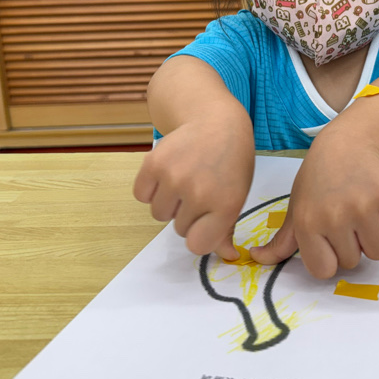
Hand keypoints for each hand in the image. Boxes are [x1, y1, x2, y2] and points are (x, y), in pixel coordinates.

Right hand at [134, 117, 254, 260]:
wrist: (215, 121)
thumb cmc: (230, 163)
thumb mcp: (237, 195)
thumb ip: (227, 229)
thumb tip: (228, 257)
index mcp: (226, 204)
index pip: (198, 245)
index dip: (200, 235)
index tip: (205, 221)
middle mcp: (199, 192)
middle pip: (179, 229)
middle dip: (187, 215)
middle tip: (200, 188)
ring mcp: (174, 177)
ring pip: (159, 214)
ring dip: (169, 202)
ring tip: (185, 179)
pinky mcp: (153, 163)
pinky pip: (141, 195)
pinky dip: (151, 189)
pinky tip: (168, 172)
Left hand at [250, 134, 378, 277]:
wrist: (347, 143)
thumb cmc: (318, 179)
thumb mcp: (297, 207)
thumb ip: (282, 240)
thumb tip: (256, 259)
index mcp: (308, 223)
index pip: (324, 271)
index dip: (330, 258)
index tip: (329, 239)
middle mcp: (334, 216)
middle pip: (353, 262)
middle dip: (353, 245)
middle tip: (347, 217)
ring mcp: (363, 206)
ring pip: (378, 252)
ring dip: (374, 237)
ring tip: (363, 212)